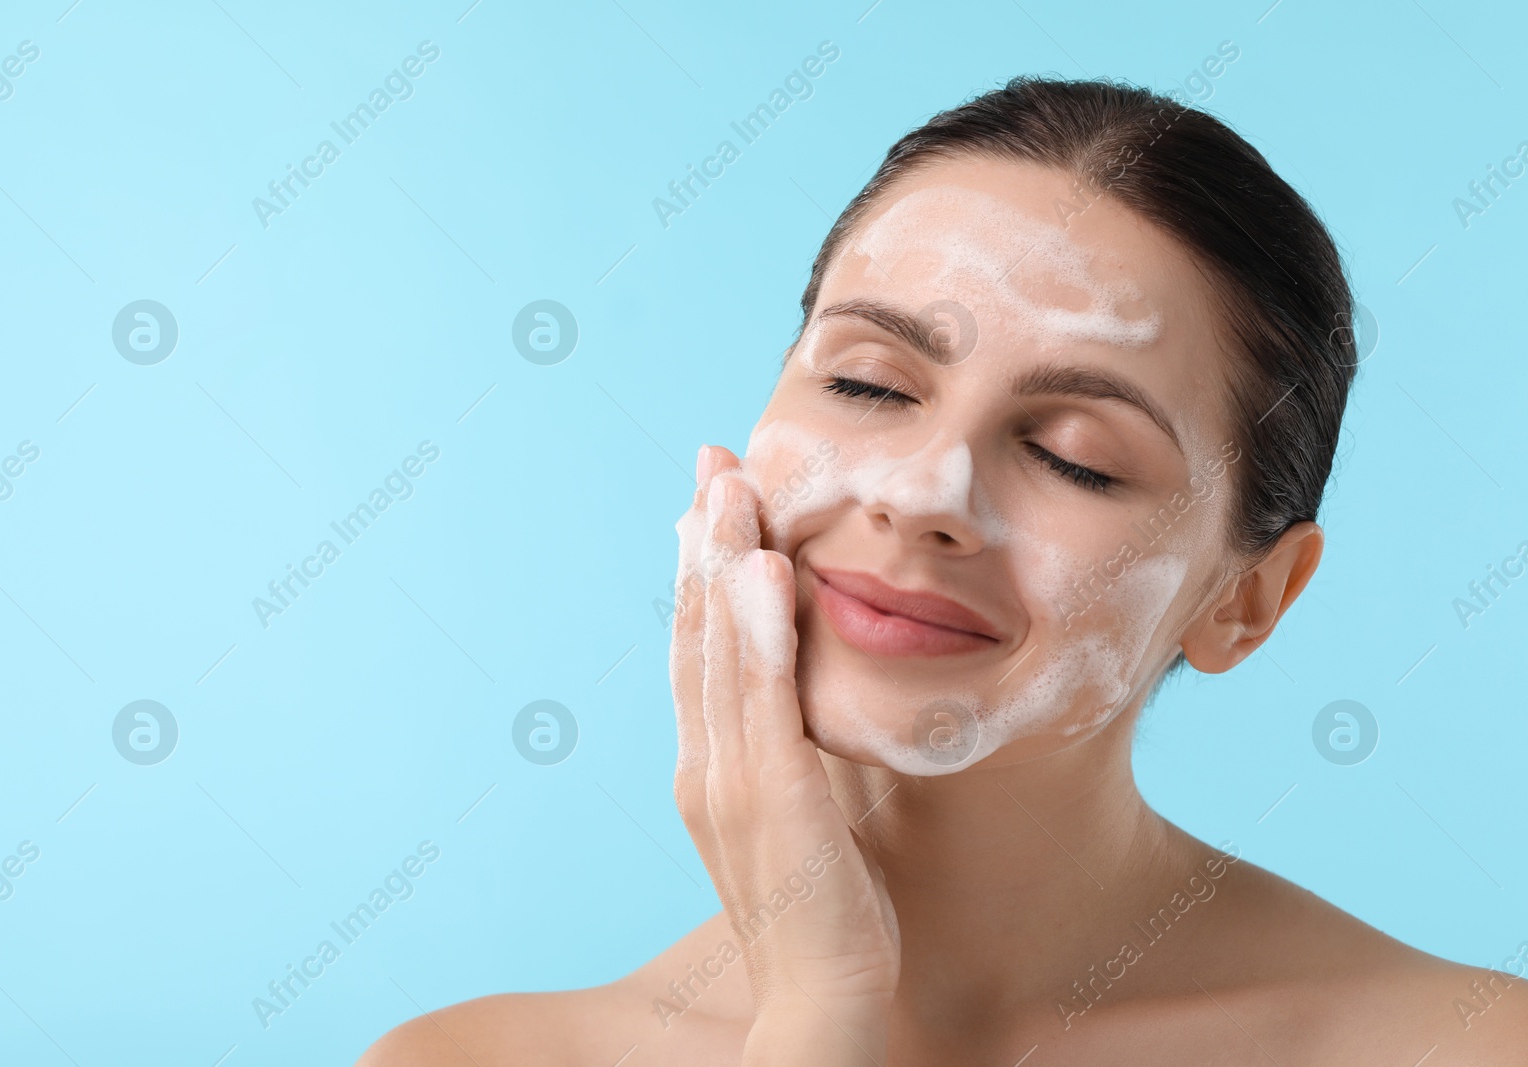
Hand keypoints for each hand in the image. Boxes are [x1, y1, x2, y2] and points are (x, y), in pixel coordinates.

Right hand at [670, 444, 900, 1064]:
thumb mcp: (808, 805)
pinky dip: (754, 627)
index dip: (706, 569)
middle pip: (699, 632)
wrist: (826, 998)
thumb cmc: (828, 906)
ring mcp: (730, 779)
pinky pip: (761, 697)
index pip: (704, 648)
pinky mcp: (770, 796)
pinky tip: (760, 567)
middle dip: (705, 541)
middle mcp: (705, 762)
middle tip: (714, 461)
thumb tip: (814, 686)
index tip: (714, 500)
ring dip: (721, 560)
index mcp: (713, 763)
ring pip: (719, 650)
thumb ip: (799, 743)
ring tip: (729, 485)